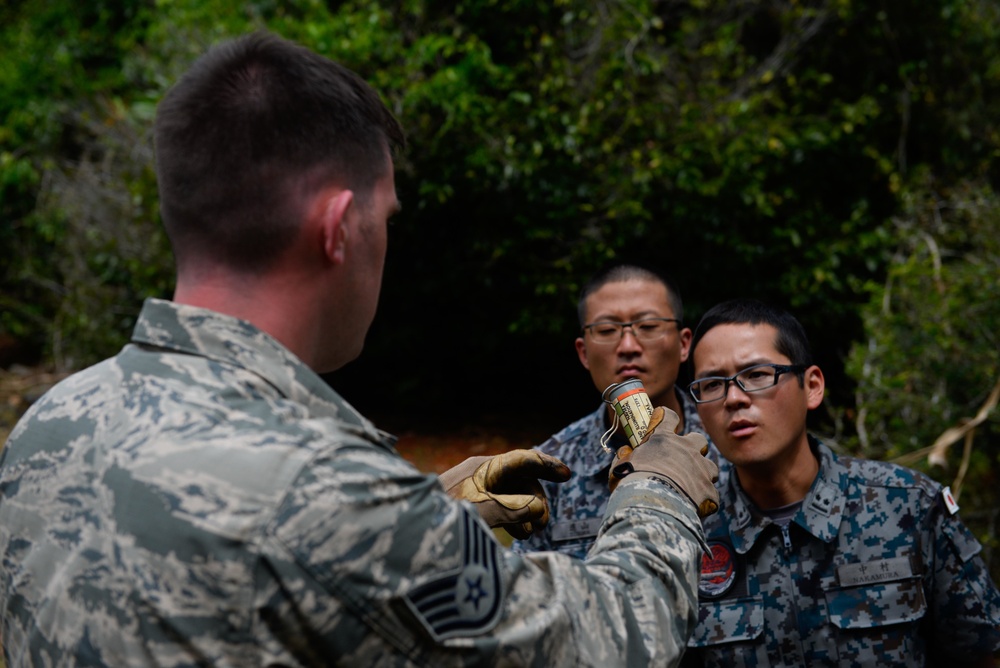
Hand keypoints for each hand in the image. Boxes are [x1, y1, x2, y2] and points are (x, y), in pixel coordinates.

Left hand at [439, 450, 571, 538]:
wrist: (402, 528)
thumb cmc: (439, 517)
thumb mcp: (479, 514)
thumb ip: (512, 510)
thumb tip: (540, 508)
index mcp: (484, 467)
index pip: (523, 459)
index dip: (547, 465)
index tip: (567, 475)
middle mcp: (482, 473)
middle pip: (522, 480)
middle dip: (537, 500)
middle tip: (542, 524)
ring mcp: (476, 487)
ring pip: (512, 494)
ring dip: (526, 512)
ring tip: (530, 533)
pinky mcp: (470, 503)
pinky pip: (500, 505)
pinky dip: (512, 518)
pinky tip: (518, 534)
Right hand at [608, 406, 719, 516]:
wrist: (653, 502)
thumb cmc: (633, 481)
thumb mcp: (622, 465)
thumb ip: (625, 457)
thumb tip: (623, 452)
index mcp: (664, 439)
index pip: (669, 417)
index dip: (667, 417)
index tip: (664, 419)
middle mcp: (686, 449)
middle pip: (698, 439)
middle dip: (694, 446)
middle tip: (685, 457)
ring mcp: (700, 468)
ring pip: (711, 466)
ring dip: (704, 473)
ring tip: (693, 484)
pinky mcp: (708, 489)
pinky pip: (711, 493)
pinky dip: (704, 498)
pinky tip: (697, 505)